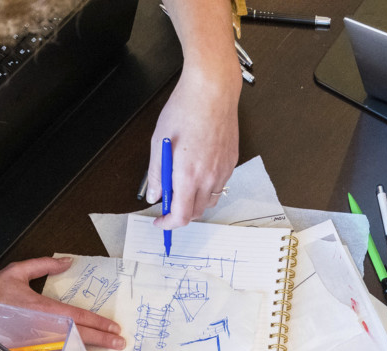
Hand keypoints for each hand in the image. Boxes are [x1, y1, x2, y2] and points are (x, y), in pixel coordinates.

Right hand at [0, 257, 124, 350]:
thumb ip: (45, 265)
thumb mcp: (18, 271)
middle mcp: (44, 328)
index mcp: (44, 308)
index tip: (115, 328)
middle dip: (103, 341)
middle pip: (81, 336)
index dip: (100, 323)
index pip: (80, 316)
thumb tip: (68, 261)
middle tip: (120, 345)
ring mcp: (36, 344)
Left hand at [146, 66, 240, 227]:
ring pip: (210, 200)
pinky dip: (207, 187)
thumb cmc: (185, 110)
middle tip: (168, 201)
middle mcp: (209, 177)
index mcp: (188, 175)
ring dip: (195, 201)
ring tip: (183, 185)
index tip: (160, 220)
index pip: (181, 216)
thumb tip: (155, 195)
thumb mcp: (159, 142)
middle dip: (180, 213)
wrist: (213, 91)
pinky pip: (219, 184)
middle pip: (196, 212)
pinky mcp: (232, 162)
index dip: (168, 224)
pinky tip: (198, 170)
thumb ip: (156, 174)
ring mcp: (223, 170)